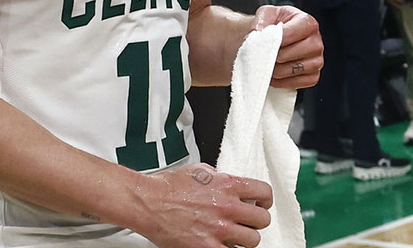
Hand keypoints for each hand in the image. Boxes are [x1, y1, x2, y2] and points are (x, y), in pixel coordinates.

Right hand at [139, 164, 272, 247]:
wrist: (147, 202)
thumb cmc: (167, 187)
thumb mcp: (198, 171)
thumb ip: (220, 179)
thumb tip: (230, 186)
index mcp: (227, 185)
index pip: (264, 193)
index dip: (265, 200)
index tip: (261, 204)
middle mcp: (227, 207)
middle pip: (262, 220)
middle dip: (254, 221)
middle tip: (245, 222)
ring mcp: (219, 229)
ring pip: (252, 240)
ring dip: (243, 238)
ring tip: (231, 235)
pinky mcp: (208, 247)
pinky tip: (219, 243)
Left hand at [254, 5, 322, 88]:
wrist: (270, 37)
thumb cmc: (271, 25)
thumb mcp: (265, 14)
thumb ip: (261, 21)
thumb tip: (258, 35)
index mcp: (307, 22)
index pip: (296, 31)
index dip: (280, 38)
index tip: (266, 43)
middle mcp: (316, 41)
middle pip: (300, 51)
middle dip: (277, 55)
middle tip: (263, 56)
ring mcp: (317, 59)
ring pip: (299, 68)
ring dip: (278, 70)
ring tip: (265, 66)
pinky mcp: (313, 75)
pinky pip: (299, 82)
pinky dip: (283, 82)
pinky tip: (272, 76)